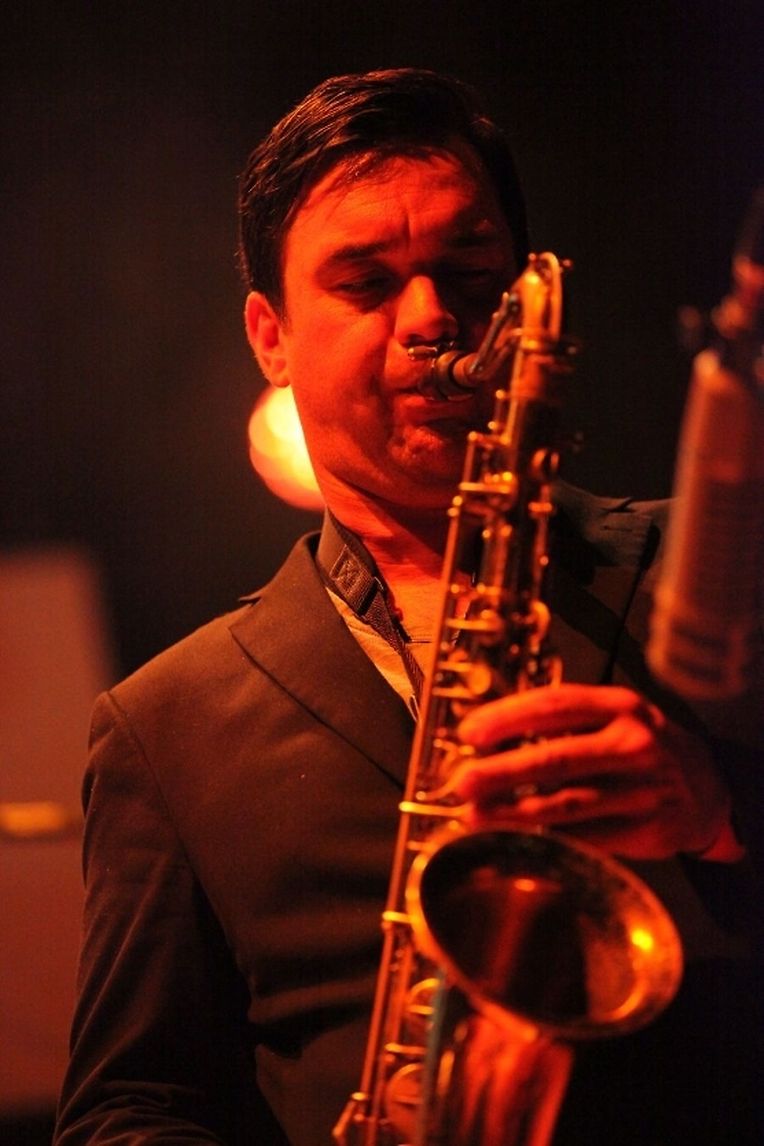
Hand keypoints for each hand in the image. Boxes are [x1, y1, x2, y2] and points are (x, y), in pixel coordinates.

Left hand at [454, 683, 741, 861]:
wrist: (709, 788)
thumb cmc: (643, 746)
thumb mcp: (614, 716)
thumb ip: (564, 720)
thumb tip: (490, 733)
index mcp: (621, 707)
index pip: (556, 705)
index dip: (508, 718)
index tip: (469, 733)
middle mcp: (634, 744)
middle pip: (556, 758)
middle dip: (501, 772)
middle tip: (462, 783)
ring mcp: (643, 789)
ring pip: (567, 803)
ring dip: (514, 813)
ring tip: (475, 816)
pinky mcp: (647, 830)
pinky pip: (587, 838)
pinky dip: (547, 839)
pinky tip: (515, 839)